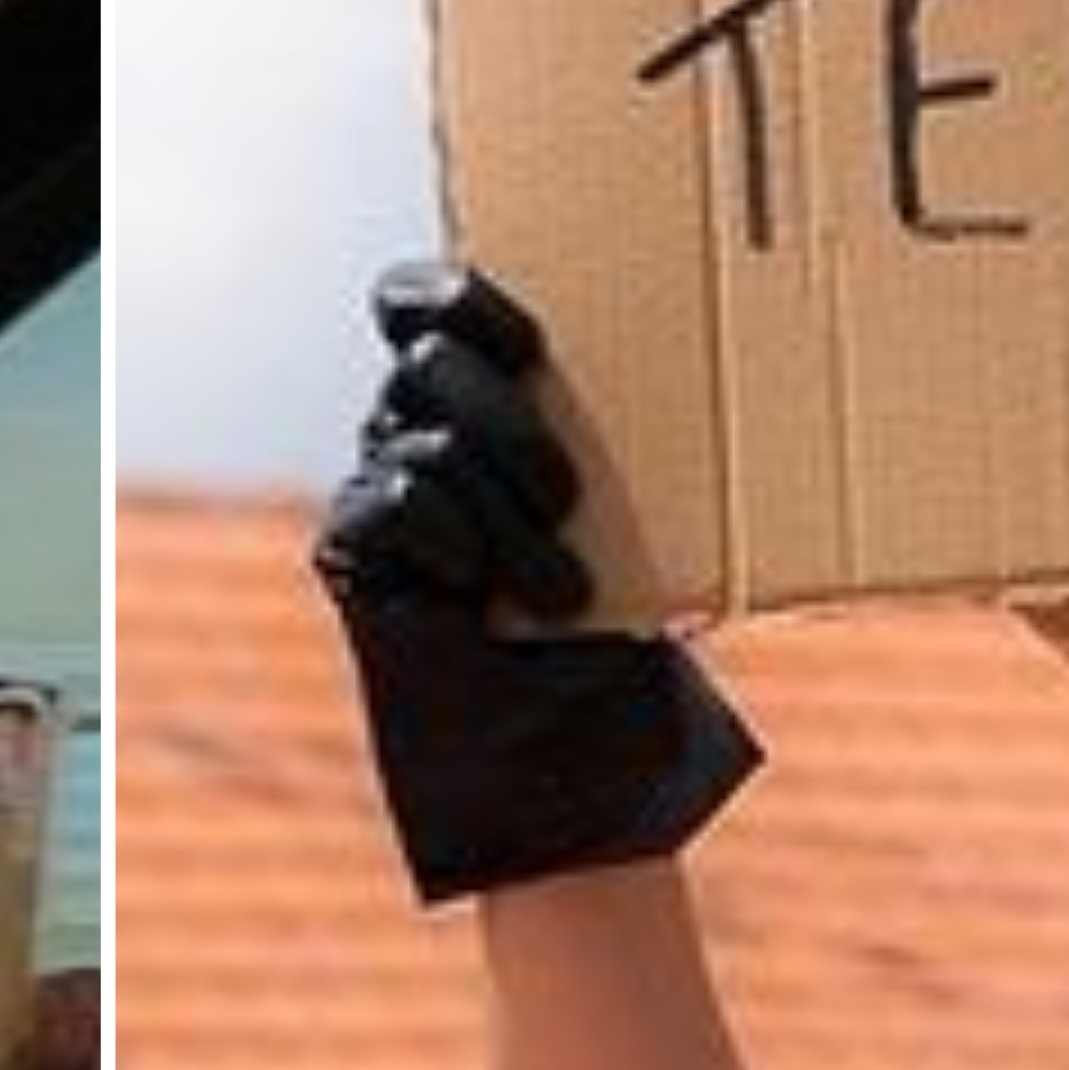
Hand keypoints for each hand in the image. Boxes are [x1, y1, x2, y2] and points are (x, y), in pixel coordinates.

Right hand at [312, 262, 758, 901]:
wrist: (579, 775)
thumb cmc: (625, 644)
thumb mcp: (646, 520)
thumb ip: (626, 432)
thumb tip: (713, 345)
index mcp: (479, 405)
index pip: (420, 302)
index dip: (456, 294)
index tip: (532, 340)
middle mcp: (412, 438)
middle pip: (425, 359)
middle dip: (509, 417)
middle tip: (570, 494)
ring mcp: (379, 500)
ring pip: (419, 434)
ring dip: (506, 507)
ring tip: (564, 591)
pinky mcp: (355, 563)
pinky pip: (389, 502)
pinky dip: (450, 540)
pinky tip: (483, 600)